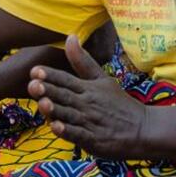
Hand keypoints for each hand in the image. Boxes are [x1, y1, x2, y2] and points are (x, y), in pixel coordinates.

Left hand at [28, 35, 145, 157]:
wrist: (142, 129)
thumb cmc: (118, 103)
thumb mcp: (102, 79)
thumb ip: (82, 61)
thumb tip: (70, 36)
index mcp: (88, 89)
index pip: (66, 80)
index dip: (51, 76)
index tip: (36, 71)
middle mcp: (87, 104)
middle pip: (65, 96)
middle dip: (49, 91)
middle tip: (33, 85)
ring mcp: (90, 122)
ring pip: (69, 115)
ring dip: (56, 110)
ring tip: (42, 103)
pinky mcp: (94, 140)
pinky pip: (79, 135)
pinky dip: (68, 132)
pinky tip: (56, 128)